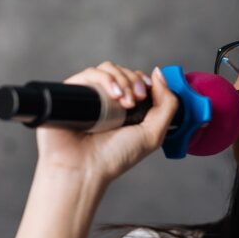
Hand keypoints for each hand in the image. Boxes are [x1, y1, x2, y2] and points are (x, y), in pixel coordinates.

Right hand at [35, 62, 177, 187]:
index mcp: (123, 108)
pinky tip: (112, 96)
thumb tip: (159, 74)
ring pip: (107, 69)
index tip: (146, 93)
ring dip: (122, 80)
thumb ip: (167, 105)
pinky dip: (105, 79)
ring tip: (124, 102)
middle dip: (134, 81)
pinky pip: (89, 74)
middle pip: (122, 71)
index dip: (143, 80)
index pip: (135, 79)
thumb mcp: (153, 134)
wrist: (83, 168)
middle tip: (135, 101)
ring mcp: (88, 95)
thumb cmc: (114, 158)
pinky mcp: (71, 92)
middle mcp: (105, 100)